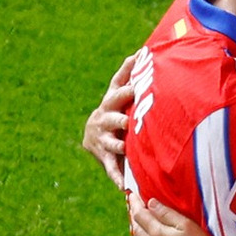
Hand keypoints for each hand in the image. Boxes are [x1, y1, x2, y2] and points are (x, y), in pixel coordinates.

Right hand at [83, 53, 136, 189]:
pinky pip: (111, 168)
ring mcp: (103, 138)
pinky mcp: (104, 156)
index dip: (126, 78)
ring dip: (118, 145)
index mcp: (112, 102)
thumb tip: (142, 49)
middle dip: (120, 116)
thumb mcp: (120, 92)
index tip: (136, 67)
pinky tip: (124, 186)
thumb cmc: (115, 109)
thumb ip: (130, 74)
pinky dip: (117, 177)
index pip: (118, 87)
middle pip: (112, 115)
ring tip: (124, 148)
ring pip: (112, 142)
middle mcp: (105, 118)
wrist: (92, 135)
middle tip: (128, 118)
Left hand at [128, 193, 210, 235]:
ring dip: (139, 233)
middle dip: (135, 217)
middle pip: (137, 229)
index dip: (135, 204)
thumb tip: (152, 203)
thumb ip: (167, 214)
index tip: (132, 196)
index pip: (140, 215)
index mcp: (157, 233)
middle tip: (135, 209)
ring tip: (141, 226)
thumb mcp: (186, 225)